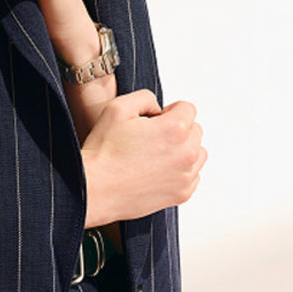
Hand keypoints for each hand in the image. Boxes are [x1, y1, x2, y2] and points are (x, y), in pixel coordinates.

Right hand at [80, 91, 206, 225]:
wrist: (95, 190)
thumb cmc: (103, 153)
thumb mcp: (118, 108)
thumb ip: (145, 98)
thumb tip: (159, 108)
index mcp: (174, 129)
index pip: (188, 108)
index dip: (167, 111)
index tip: (153, 121)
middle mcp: (186, 153)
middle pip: (195, 130)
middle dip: (177, 130)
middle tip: (150, 139)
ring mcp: (186, 176)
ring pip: (197, 153)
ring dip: (182, 150)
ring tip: (156, 155)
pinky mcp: (182, 194)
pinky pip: (192, 175)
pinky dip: (179, 171)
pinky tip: (156, 171)